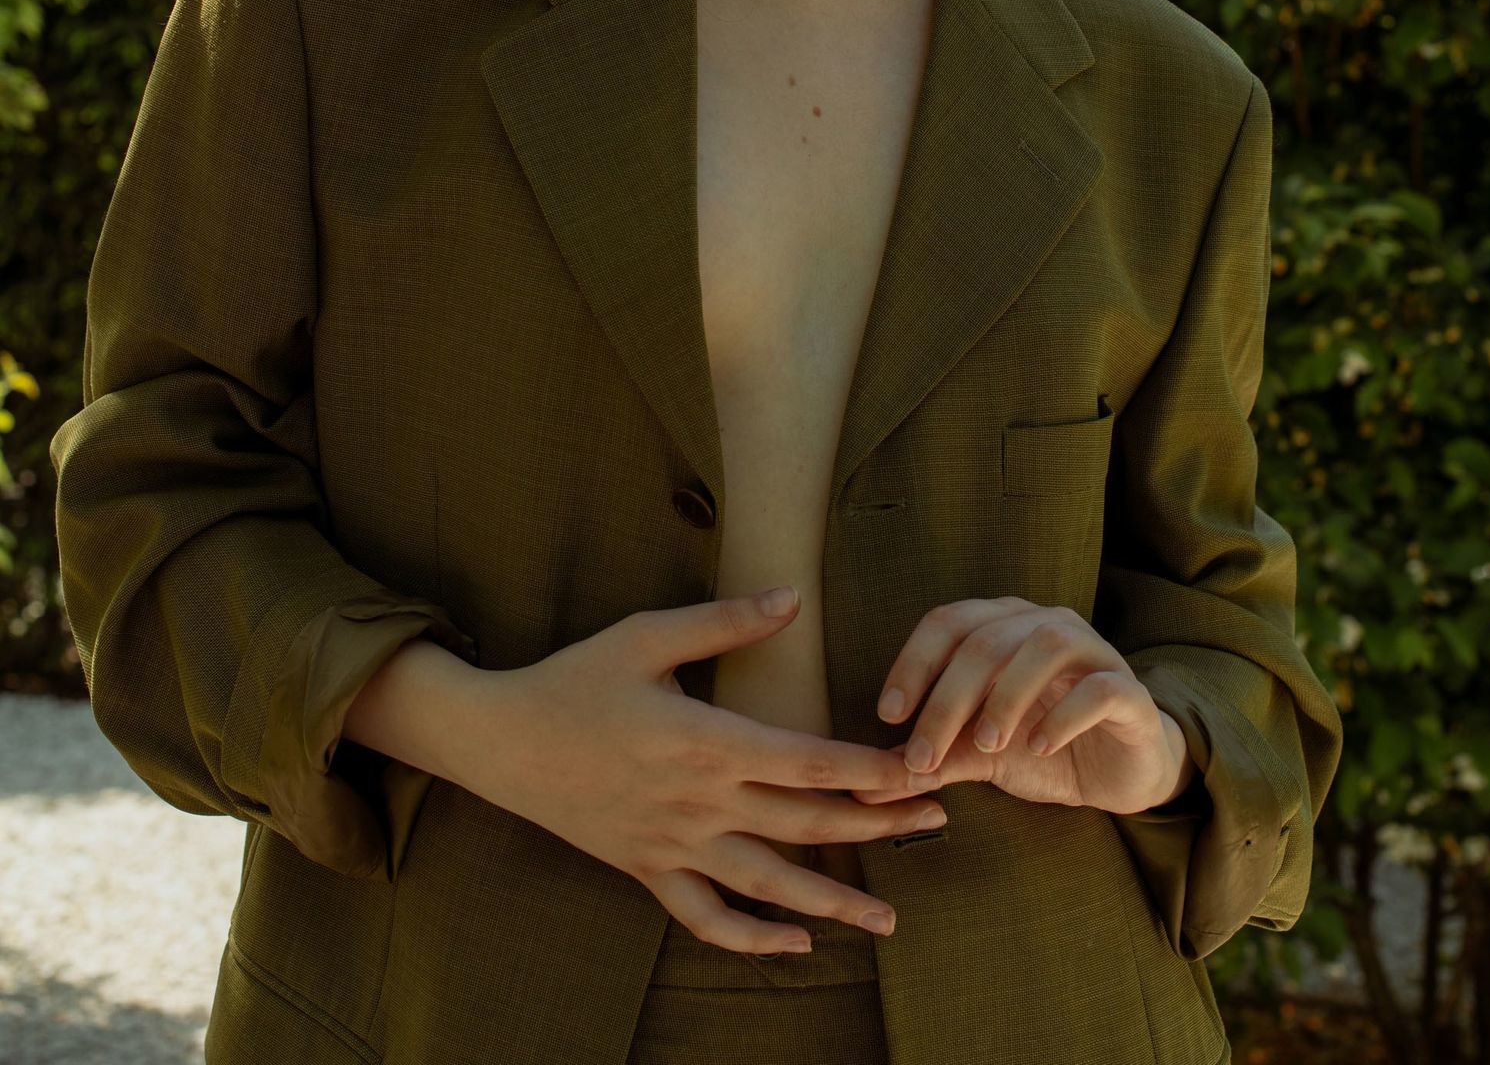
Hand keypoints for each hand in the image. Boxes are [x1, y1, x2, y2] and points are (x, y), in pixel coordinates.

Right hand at [447, 588, 949, 956]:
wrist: (500, 740)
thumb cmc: (575, 679)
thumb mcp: (645, 635)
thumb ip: (724, 621)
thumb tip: (792, 598)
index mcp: (706, 740)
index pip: (808, 761)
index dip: (869, 769)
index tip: (919, 769)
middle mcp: (698, 802)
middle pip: (806, 825)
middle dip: (877, 827)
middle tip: (935, 823)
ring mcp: (673, 845)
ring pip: (768, 884)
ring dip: (832, 902)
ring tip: (887, 917)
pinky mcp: (647, 870)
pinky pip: (706, 916)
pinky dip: (752, 937)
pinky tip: (794, 943)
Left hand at [850, 597, 1187, 816]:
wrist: (1120, 772)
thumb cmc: (1043, 748)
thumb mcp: (981, 756)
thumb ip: (935, 759)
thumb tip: (870, 781)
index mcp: (1003, 625)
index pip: (948, 622)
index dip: (913, 663)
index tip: (888, 715)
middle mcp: (1045, 624)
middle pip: (986, 639)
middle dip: (947, 699)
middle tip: (923, 754)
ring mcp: (1092, 651)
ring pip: (1043, 645)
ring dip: (1006, 696)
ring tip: (985, 746)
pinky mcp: (1128, 690)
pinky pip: (1098, 688)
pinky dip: (1064, 715)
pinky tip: (1040, 748)